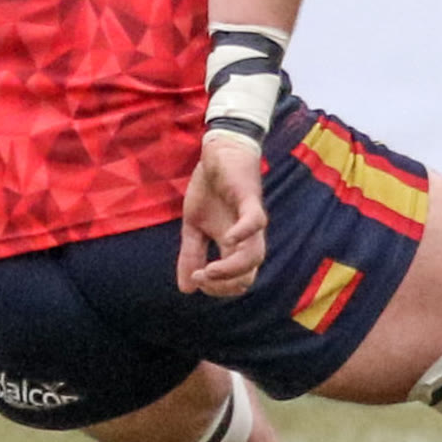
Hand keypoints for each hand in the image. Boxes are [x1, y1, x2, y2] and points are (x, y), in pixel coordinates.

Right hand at [177, 137, 267, 296]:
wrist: (219, 153)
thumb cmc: (211, 189)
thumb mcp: (193, 225)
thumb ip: (191, 254)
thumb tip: (186, 288)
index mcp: (234, 246)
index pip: (235, 281)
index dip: (216, 288)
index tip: (194, 279)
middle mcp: (246, 238)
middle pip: (248, 276)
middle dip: (223, 285)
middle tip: (200, 277)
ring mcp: (249, 220)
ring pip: (254, 256)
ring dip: (231, 269)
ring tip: (209, 270)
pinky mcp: (249, 199)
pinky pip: (255, 221)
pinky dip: (244, 233)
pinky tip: (228, 239)